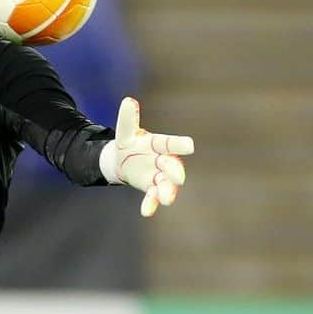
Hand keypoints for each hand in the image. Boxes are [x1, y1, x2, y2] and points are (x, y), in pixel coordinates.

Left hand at [100, 97, 193, 216]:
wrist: (123, 161)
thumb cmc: (130, 143)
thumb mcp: (126, 133)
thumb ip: (128, 120)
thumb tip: (128, 101)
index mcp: (158, 144)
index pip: (170, 144)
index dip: (178, 144)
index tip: (190, 146)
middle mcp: (163, 160)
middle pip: (171, 166)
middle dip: (174, 171)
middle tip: (179, 178)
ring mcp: (158, 176)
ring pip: (166, 184)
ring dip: (168, 192)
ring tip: (167, 200)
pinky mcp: (151, 188)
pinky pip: (153, 197)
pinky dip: (151, 204)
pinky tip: (146, 212)